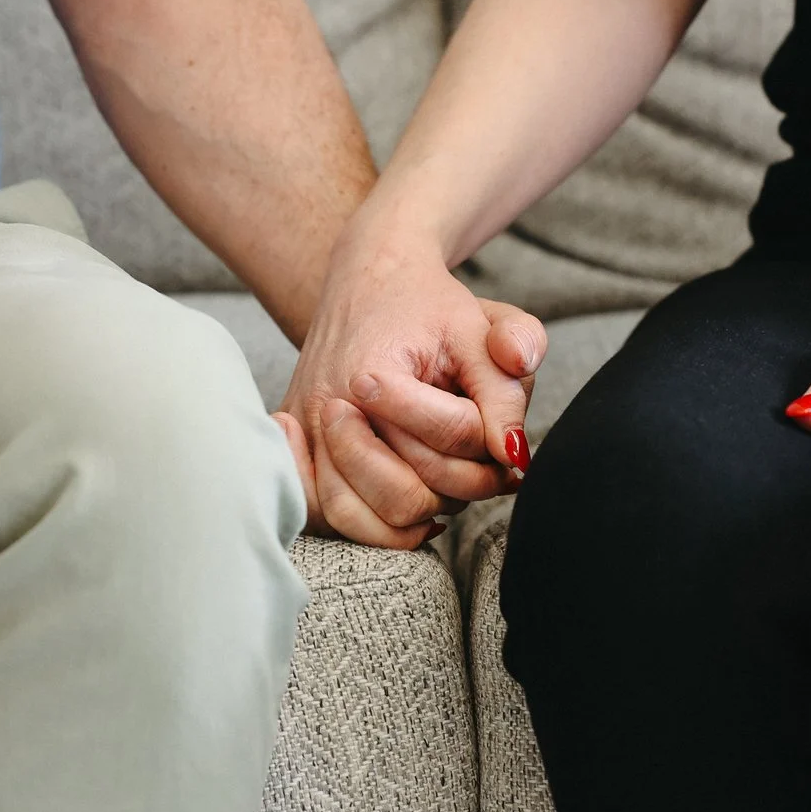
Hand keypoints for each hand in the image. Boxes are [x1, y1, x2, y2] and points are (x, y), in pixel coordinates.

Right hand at [275, 234, 546, 548]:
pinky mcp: (297, 455)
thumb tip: (514, 452)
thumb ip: (506, 385)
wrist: (366, 284)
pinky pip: (328, 517)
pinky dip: (374, 526)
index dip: (489, 436)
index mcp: (373, 372)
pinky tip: (413, 505)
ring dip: (418, 514)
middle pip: (403, 493)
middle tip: (487, 465)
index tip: (498, 421)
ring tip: (448, 485)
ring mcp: (305, 437)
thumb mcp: (481, 327)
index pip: (448, 436)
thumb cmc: (426, 307)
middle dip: (461, 485)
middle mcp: (327, 409)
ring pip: (361, 518)